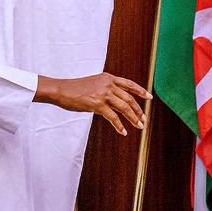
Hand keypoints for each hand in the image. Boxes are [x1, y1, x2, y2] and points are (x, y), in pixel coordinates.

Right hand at [36, 73, 150, 135]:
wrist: (62, 89)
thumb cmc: (76, 88)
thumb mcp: (95, 83)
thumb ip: (107, 89)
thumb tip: (117, 102)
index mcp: (108, 78)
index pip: (129, 84)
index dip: (141, 91)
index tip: (150, 97)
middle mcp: (108, 84)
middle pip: (129, 98)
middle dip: (138, 110)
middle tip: (144, 118)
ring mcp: (103, 94)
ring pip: (124, 107)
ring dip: (133, 118)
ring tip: (139, 126)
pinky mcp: (97, 104)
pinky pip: (113, 117)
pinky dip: (119, 126)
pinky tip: (123, 132)